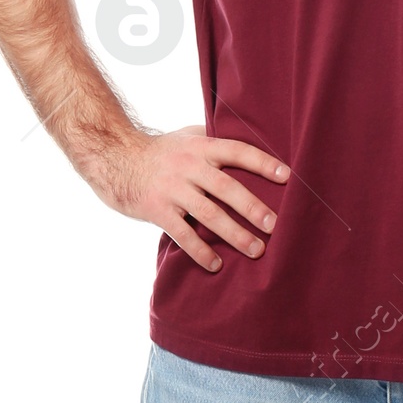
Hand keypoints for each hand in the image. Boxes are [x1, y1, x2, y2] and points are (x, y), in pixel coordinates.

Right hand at [89, 124, 288, 273]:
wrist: (115, 159)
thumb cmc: (160, 151)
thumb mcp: (187, 137)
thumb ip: (215, 142)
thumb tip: (254, 144)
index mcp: (201, 147)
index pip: (237, 151)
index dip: (262, 163)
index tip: (287, 177)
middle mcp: (188, 166)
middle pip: (227, 188)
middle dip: (253, 208)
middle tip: (275, 225)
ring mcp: (172, 189)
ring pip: (209, 214)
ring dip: (235, 234)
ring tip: (257, 250)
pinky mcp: (157, 209)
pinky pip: (182, 234)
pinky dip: (200, 251)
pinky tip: (216, 265)